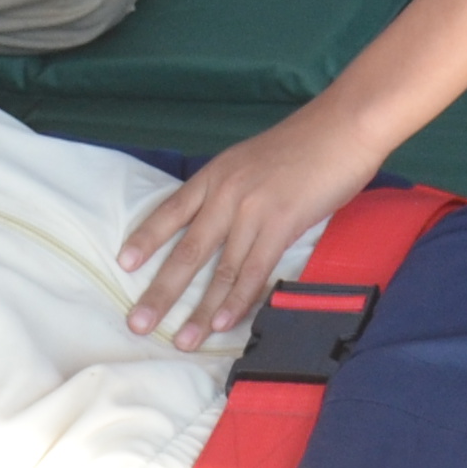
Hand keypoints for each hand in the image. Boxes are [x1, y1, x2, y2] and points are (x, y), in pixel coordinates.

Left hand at [121, 102, 383, 344]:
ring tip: (183, 341)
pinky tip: (223, 323)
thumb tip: (221, 224)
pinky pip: (253, 270)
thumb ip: (233, 190)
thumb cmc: (305, 144)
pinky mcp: (282, 224)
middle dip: (161, 291)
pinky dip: (237, 301)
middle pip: (187, 250)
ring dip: (199, 311)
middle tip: (137, 323)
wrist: (343, 126)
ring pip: (220, 270)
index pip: (171, 210)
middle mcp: (226, 193)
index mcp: (216, 174)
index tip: (123, 265)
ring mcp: (253, 209)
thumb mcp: (253, 161)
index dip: (146, 239)